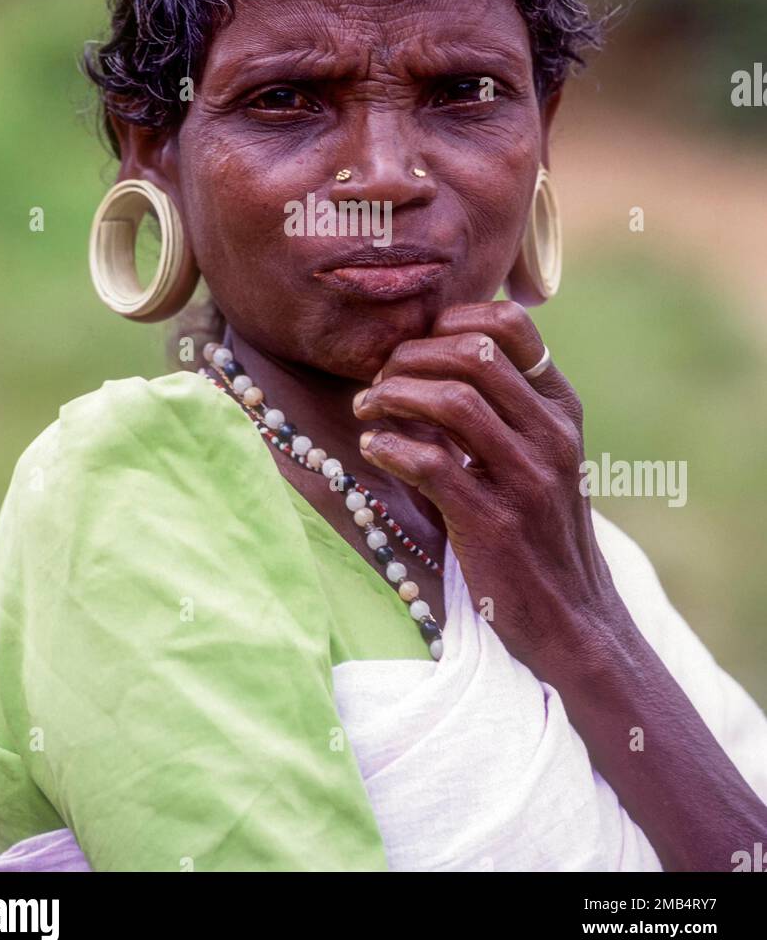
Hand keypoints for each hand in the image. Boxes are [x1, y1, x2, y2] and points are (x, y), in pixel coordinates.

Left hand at [352, 301, 624, 679]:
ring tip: (366, 409)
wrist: (573, 619)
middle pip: (472, 353)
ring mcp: (526, 478)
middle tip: (377, 379)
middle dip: (410, 356)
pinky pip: (430, 463)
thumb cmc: (542, 531)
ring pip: (451, 400)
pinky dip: (390, 447)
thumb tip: (429, 358)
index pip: (511, 325)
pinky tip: (374, 448)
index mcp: (561, 408)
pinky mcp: (493, 522)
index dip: (452, 319)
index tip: (415, 344)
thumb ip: (503, 409)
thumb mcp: (541, 457)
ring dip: (393, 396)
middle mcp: (551, 434)